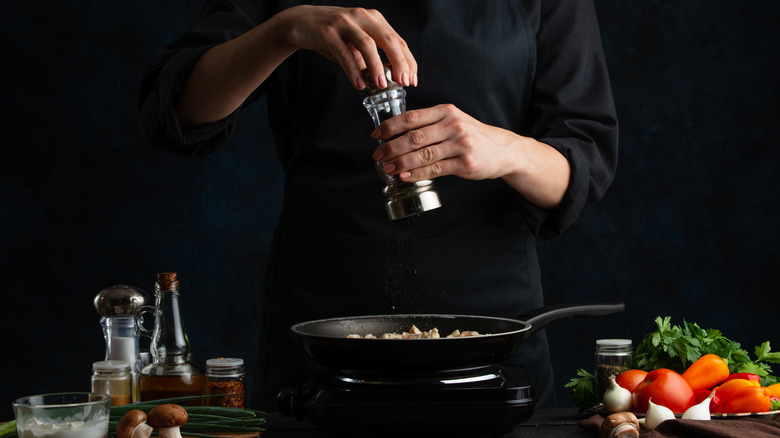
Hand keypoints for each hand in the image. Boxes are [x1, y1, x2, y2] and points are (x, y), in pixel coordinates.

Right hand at [281, 5, 416, 88]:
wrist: (301, 22)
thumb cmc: (332, 35)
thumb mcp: (356, 44)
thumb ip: (371, 59)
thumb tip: (386, 81)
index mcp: (374, 19)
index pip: (398, 40)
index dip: (408, 61)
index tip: (412, 80)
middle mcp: (362, 17)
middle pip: (388, 40)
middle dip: (399, 63)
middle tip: (404, 82)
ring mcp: (345, 22)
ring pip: (368, 45)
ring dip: (377, 67)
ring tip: (381, 85)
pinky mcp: (328, 32)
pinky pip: (344, 53)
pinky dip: (353, 70)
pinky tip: (358, 84)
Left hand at [370, 104, 570, 208]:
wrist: (502, 150)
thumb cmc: (471, 135)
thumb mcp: (453, 120)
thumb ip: (429, 123)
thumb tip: (395, 133)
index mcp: (446, 111)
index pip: (412, 117)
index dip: (390, 127)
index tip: (376, 135)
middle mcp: (453, 125)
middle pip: (414, 137)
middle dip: (391, 147)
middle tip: (377, 155)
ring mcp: (461, 144)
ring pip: (423, 154)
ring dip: (401, 163)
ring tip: (387, 168)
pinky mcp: (465, 163)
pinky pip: (435, 169)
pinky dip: (417, 174)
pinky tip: (405, 176)